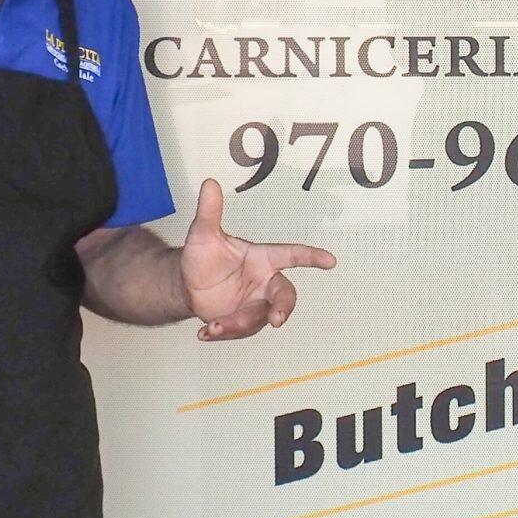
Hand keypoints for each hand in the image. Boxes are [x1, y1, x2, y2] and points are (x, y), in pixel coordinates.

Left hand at [179, 178, 336, 340]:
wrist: (186, 285)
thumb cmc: (202, 257)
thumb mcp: (203, 235)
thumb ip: (210, 212)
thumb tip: (209, 183)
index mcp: (263, 259)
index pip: (292, 255)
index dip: (312, 257)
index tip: (330, 261)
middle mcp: (264, 283)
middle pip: (284, 296)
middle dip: (283, 308)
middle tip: (276, 319)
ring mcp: (255, 304)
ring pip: (258, 318)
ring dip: (238, 324)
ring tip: (215, 326)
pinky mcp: (242, 322)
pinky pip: (239, 331)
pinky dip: (222, 333)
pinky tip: (205, 333)